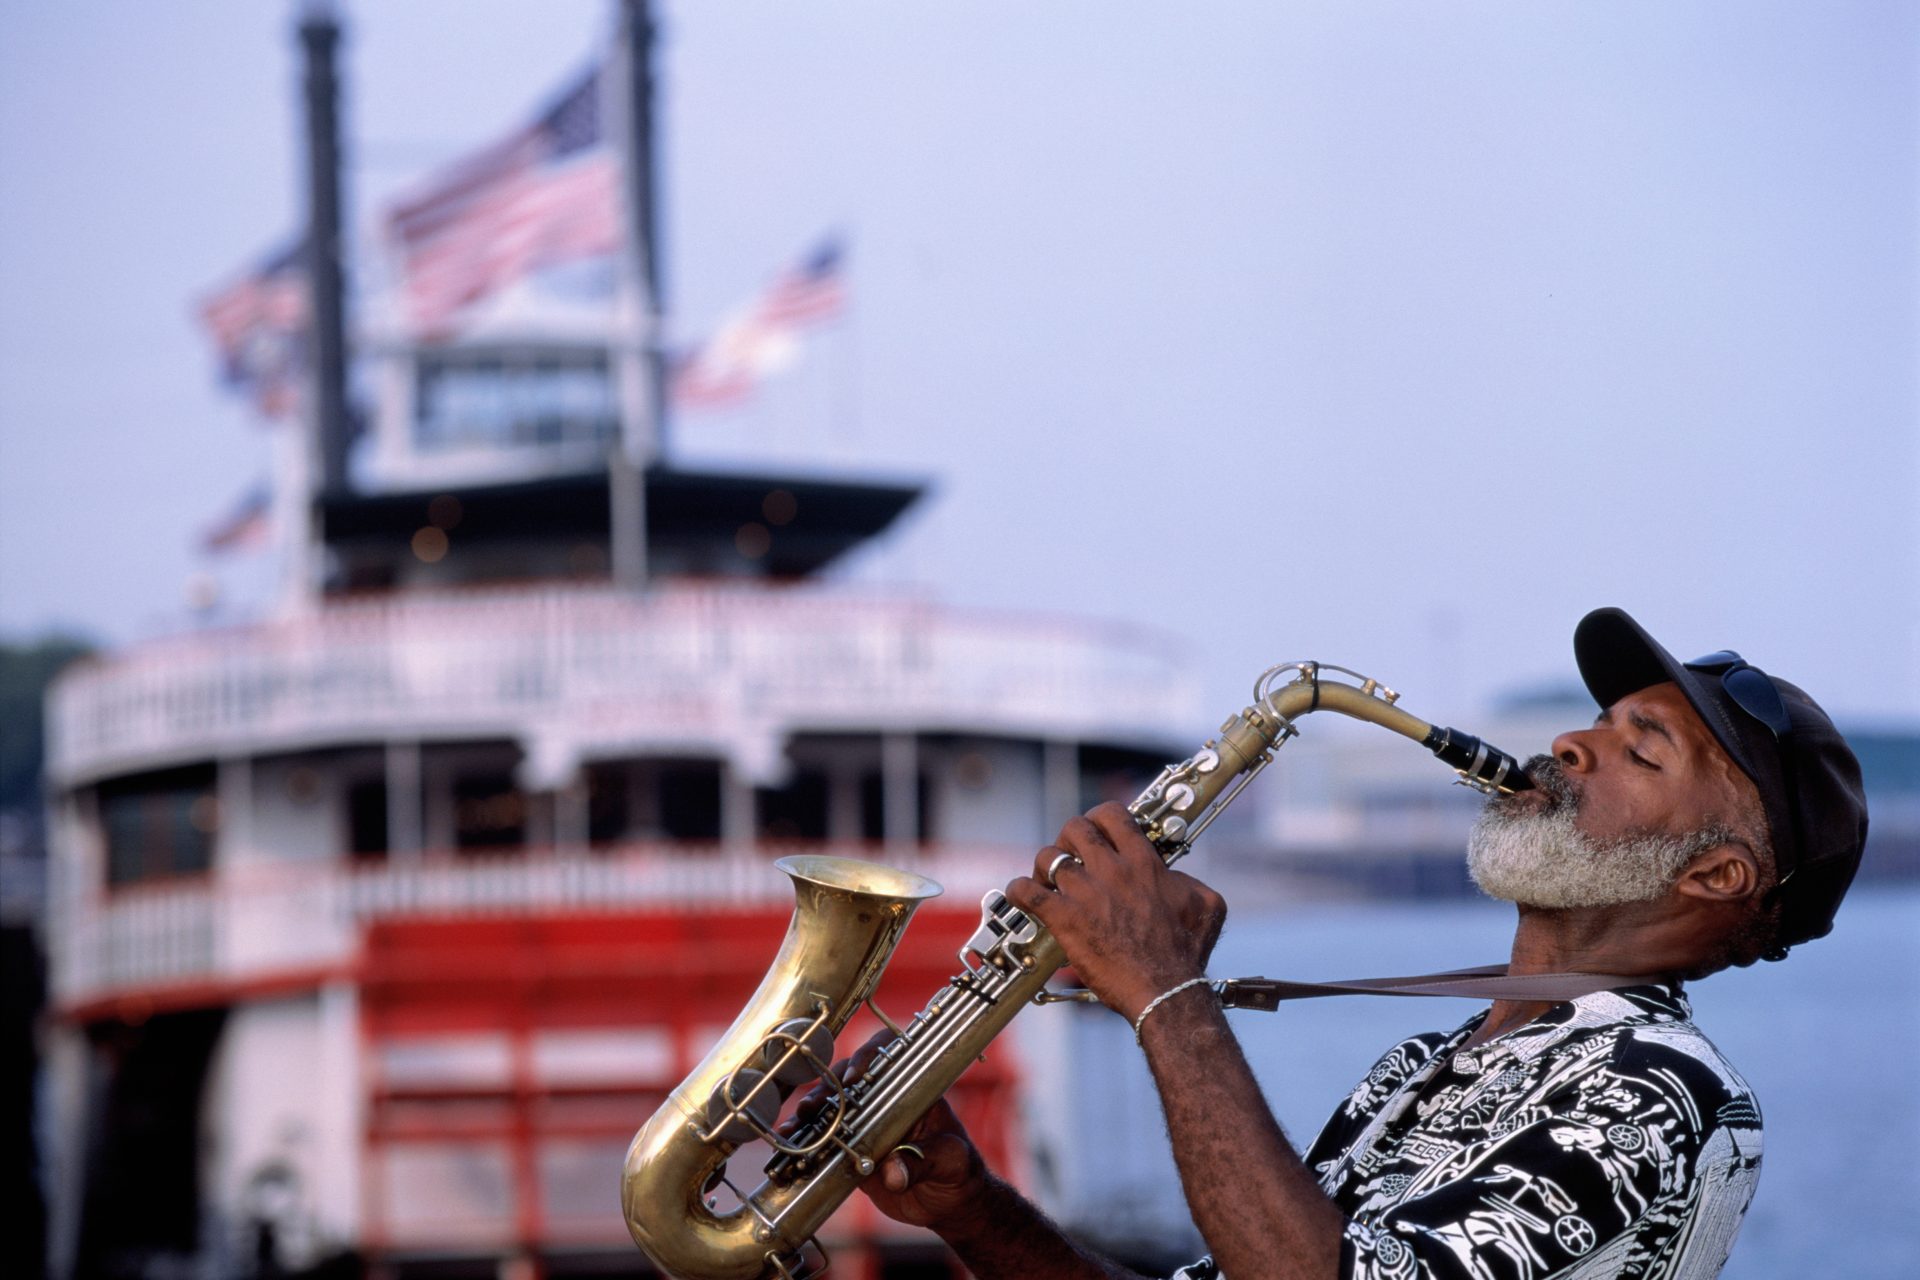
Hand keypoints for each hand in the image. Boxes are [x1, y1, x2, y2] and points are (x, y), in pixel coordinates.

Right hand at [780, 1031, 989, 1233]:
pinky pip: (826, 1138)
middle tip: (814, 1106)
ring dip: (810, 1112)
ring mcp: (865, 1122)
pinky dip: (807, 1139)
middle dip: (827, 1087)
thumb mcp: (949, 1161)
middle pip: (850, 1078)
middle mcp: (884, 1099)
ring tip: (794, 1126)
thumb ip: (922, 1163)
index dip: (869, 1056)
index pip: (890, 1056)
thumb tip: (892, 1173)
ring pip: (831, 1105)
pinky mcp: (850, 1148)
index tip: (855, 1077)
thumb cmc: (958, 1170)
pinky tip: (791, 1143)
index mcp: (913, 1090)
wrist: (949, 1202)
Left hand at [1007, 801, 1227, 1021]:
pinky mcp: (1064, 919)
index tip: (1098, 832)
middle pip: (1075, 828)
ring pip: (1048, 857)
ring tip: (1047, 880)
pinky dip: (1019, 890)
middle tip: (1071, 856)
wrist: (1165, 990)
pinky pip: (1027, 892)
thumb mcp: (1206, 905)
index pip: (1112, 815)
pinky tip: (1022, 896)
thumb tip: (1176, 877)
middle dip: (1069, 837)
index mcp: (1143, 863)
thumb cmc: (1187, 953)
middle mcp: (1112, 870)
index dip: (1099, 818)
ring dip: (1044, 866)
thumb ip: (1188, 881)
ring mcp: (1085, 893)